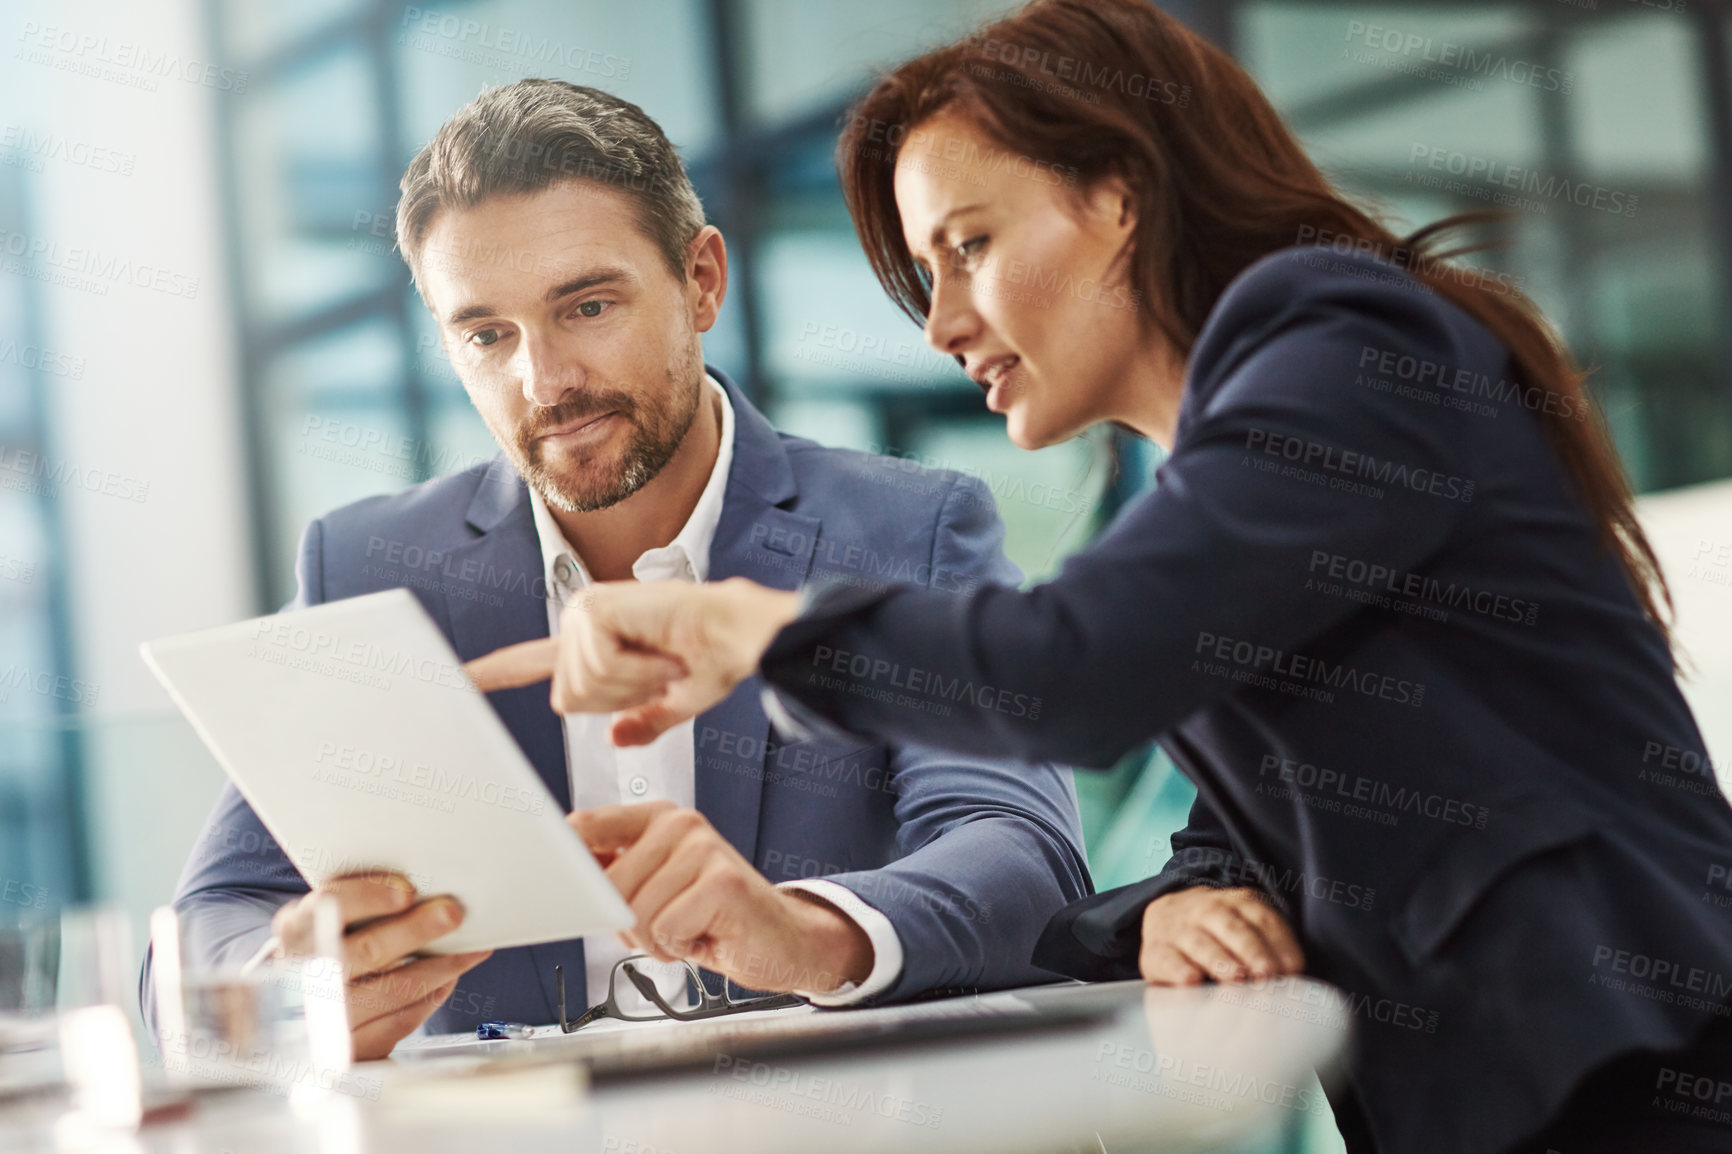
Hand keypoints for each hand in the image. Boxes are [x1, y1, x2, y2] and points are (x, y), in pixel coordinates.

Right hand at [270, 872, 491, 1059]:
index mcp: (298, 931)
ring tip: (469, 948)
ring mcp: (323, 1019)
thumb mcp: (330, 920)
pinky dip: (431, 996)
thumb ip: (365, 905)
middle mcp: (303, 975)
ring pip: (392, 990)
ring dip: (440, 966)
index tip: (406, 891)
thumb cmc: (328, 950)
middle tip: (451, 914)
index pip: (327, 908)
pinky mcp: (349, 1048)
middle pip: (365, 952)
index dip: (367, 898)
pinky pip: (400, 1022)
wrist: (298, 1009)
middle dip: (414, 931)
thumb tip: (426, 891)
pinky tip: (448, 978)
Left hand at [466, 578, 800, 745]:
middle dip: (620, 698)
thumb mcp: (672, 703)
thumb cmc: (716, 659)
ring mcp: (586, 613)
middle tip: (659, 671)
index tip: (456, 679)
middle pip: (569, 700)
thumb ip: (640, 721)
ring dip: (634, 684)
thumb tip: (617, 737)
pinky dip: (638, 671)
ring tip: (664, 658)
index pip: (530, 662)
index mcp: (594, 642)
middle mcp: (582, 622)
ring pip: (584, 688)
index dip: (493, 673)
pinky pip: (600, 669)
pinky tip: (660, 650)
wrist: (742, 636)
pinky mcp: (596, 610)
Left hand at [569, 801, 872, 994]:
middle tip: (663, 924)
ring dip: (657, 939)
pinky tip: (705, 934)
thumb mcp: (653, 889)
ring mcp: (704, 848)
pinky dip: (680, 947)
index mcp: (656, 818)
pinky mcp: (723, 882)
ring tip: (689, 928)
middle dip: (628, 923)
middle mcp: (681, 823)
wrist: (783, 939)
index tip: (555, 881)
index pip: (587, 826)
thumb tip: (563, 877)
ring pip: (637, 912)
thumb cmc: (712, 917)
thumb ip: (613, 875)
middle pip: (609, 885)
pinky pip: (666, 929)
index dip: (565, 860)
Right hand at [1137, 886, 1303, 985]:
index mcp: (1235, 902)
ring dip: (1219, 960)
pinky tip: (1191, 980)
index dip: (1279, 941)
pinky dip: (1177, 969)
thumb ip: (1268, 945)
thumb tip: (1293, 976)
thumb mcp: (1242, 925)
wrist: (1164, 916)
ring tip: (1236, 978)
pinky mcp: (1154, 951)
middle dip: (1251, 950)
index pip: (1260, 917)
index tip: (1293, 968)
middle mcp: (1205, 910)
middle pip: (1231, 927)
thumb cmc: (1216, 932)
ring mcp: (1177, 929)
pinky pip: (1166, 958)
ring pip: (1199, 941)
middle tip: (1267, 973)